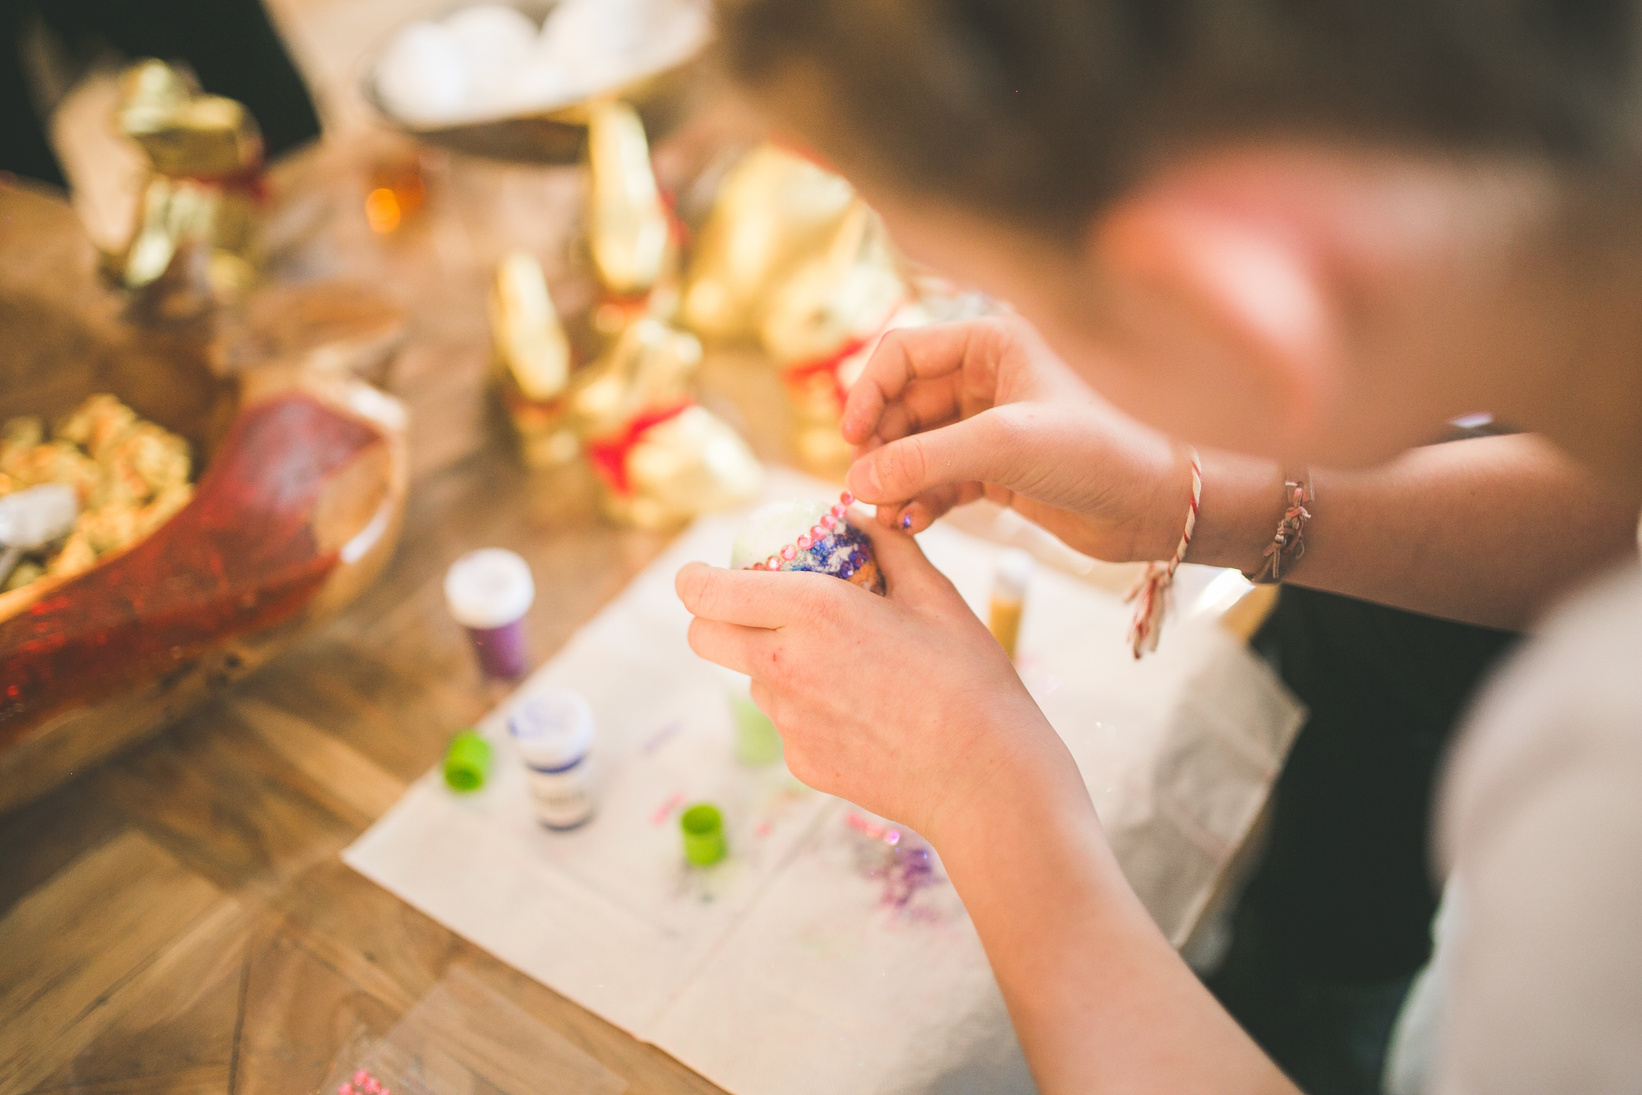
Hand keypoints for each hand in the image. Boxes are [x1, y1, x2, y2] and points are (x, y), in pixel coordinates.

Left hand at [675, 516, 1071, 840]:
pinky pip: (788, 722)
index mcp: (812, 611)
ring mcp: (789, 721)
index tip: (707, 574)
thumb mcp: (934, 593)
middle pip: (702, 636)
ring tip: (848, 667)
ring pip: (751, 679)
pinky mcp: (801, 762)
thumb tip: (856, 517)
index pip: (706, 591)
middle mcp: (785, 666)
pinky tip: (866, 713)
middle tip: (757, 611)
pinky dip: (810, 708)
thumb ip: (886, 546)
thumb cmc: (969, 679)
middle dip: (715, 618)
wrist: (986, 778)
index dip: (697, 578)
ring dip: (775, 663)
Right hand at [841, 315, 1192, 562]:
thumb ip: (925, 459)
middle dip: (880, 446)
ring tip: (888, 514)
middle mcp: (989, 378)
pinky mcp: (998, 471)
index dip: (868, 392)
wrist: (1157, 507)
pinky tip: (914, 522)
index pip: (903, 353)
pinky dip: (920, 499)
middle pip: (903, 404)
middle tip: (864, 488)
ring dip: (896, 479)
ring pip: (918, 446)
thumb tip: (855, 480)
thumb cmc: (1099, 452)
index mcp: (993, 343)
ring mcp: (992, 426)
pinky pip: (938, 479)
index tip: (850, 439)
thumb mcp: (1005, 446)